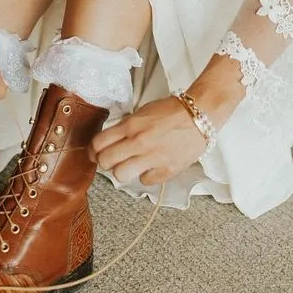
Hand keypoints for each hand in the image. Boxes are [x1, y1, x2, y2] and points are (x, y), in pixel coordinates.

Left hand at [89, 97, 209, 186]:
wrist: (200, 116)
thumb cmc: (172, 111)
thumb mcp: (143, 111)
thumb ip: (126, 126)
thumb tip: (111, 138)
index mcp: (131, 125)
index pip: (99, 143)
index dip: (93, 149)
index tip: (95, 151)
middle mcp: (139, 143)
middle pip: (105, 161)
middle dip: (104, 161)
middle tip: (110, 160)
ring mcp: (152, 158)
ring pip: (120, 175)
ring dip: (121, 171)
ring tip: (128, 165)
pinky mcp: (166, 170)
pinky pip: (144, 181)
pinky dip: (145, 175)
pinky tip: (149, 166)